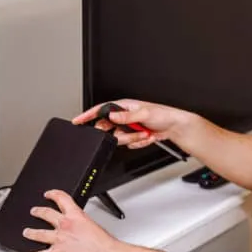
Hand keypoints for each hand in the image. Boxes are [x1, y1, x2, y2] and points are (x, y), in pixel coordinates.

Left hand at [18, 190, 124, 251]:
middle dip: (38, 212)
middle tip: (34, 211)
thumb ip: (83, 224)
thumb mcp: (94, 226)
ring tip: (26, 232)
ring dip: (30, 232)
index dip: (53, 194)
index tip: (49, 194)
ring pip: (38, 233)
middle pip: (46, 214)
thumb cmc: (104, 244)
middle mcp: (65, 225)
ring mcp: (59, 239)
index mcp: (76, 216)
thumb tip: (81, 227)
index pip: (62, 199)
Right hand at [72, 99, 191, 149]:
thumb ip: (126, 116)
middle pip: (109, 129)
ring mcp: (128, 127)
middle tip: (134, 132)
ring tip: (145, 133)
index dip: (87, 115)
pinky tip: (147, 136)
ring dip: (133, 139)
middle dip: (122, 134)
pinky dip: (138, 143)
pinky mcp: (133, 136)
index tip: (77, 120)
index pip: (100, 110)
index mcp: (123, 107)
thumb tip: (112, 116)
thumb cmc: (163, 114)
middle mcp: (124, 116)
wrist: (174, 127)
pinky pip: (129, 144)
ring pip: (119, 139)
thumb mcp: (144, 113)